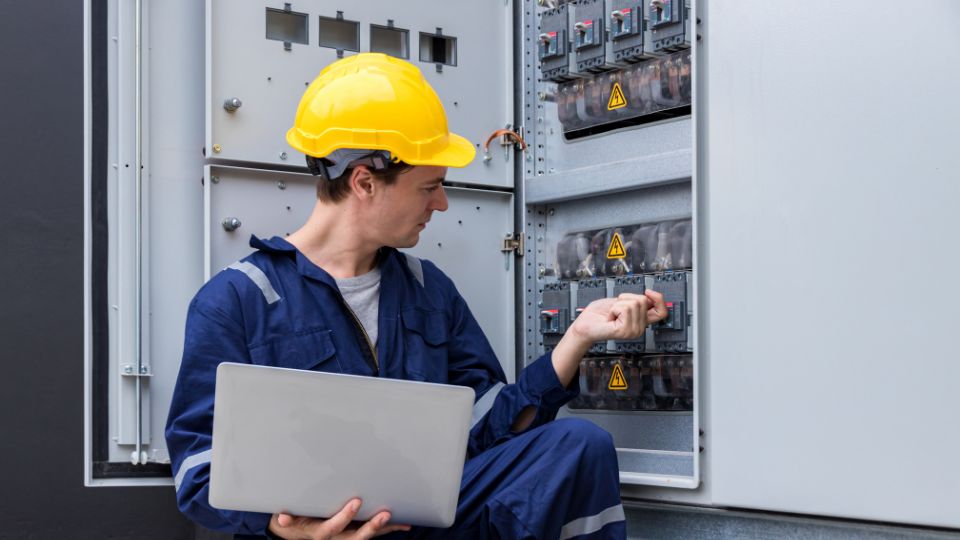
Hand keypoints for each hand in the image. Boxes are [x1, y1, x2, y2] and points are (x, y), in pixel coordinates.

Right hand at [267, 498, 410, 539]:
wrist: (300, 533)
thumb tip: (281, 517)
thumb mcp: (290, 520)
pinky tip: (405, 524)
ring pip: (367, 536)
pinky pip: (375, 534)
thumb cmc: (297, 521)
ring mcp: (347, 538)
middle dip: (371, 527)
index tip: (356, 502)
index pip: (333, 527)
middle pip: (356, 537)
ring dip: (384, 529)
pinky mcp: (356, 534)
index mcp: (320, 533)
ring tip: (399, 520)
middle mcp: (337, 538)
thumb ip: (288, 519)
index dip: (345, 517)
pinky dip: (389, 529)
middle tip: (385, 514)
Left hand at [550, 290, 668, 387]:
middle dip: (626, 298)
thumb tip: (649, 295)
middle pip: (643, 300)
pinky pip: (624, 308)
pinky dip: (614, 308)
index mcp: (641, 322)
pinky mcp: (625, 331)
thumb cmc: (599, 314)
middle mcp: (640, 329)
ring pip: (633, 303)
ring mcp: (633, 331)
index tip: (648, 292)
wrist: (585, 324)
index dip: (659, 299)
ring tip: (612, 314)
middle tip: (615, 309)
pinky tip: (610, 318)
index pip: (662, 312)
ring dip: (618, 304)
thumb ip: (636, 301)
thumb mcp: (621, 303)